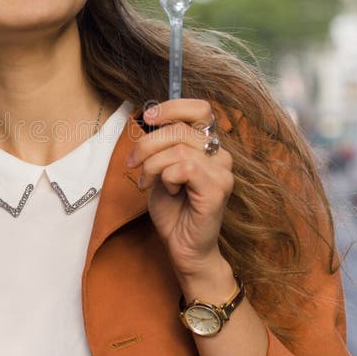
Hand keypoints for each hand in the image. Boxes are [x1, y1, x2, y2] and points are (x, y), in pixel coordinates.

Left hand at [127, 99, 233, 282]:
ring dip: (152, 165)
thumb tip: (149, 119)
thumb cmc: (173, 210)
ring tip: (147, 183)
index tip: (148, 117)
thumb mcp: (160, 169)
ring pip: (179, 148)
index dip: (173, 107)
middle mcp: (221, 155)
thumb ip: (161, 145)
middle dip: (148, 144)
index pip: (200, 109)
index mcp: (208, 146)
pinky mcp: (218, 188)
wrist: (183, 248)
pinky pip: (185, 167)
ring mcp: (223, 171)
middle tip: (133, 164)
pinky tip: (169, 192)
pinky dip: (166, 178)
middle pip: (180, 129)